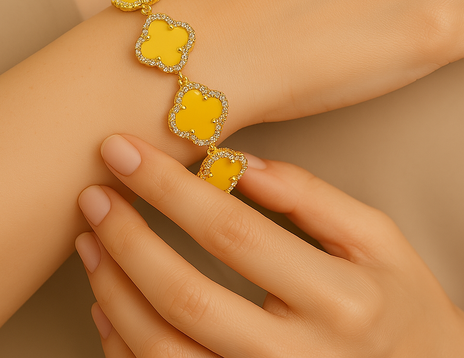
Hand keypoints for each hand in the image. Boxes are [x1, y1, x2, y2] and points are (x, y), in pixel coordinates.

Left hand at [75, 135, 463, 356]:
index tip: (124, 152)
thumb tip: (236, 165)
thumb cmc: (398, 304)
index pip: (231, 231)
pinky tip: (107, 300)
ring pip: (163, 350)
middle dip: (126, 238)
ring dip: (113, 289)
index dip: (168, 187)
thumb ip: (311, 197)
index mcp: (339, 299)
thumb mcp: (377, 239)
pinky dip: (121, 342)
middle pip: (185, 295)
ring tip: (90, 241)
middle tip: (94, 194)